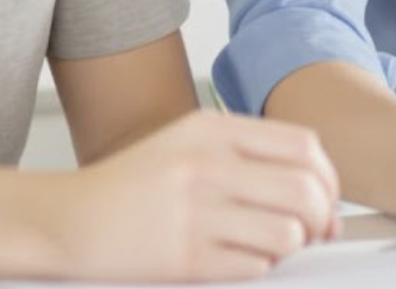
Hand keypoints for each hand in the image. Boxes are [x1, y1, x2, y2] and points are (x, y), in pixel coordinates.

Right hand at [45, 109, 339, 281]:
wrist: (66, 218)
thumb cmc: (131, 185)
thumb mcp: (189, 143)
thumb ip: (248, 154)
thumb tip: (316, 189)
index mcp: (212, 130)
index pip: (304, 147)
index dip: (328, 178)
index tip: (326, 198)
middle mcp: (207, 164)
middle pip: (306, 190)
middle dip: (321, 217)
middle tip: (314, 231)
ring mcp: (196, 211)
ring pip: (288, 232)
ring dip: (292, 246)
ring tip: (271, 245)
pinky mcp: (185, 257)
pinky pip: (255, 266)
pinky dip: (259, 266)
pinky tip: (239, 257)